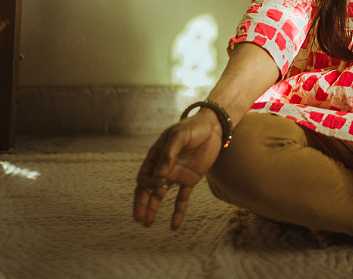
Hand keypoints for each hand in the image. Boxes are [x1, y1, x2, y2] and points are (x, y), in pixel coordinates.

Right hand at [133, 111, 223, 229]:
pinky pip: (181, 198)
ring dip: (153, 209)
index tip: (163, 181)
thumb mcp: (179, 136)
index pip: (144, 177)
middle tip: (139, 219)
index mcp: (155, 157)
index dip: (149, 183)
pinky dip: (178, 212)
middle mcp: (163, 168)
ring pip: (160, 196)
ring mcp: (176, 175)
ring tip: (147, 224)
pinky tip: (174, 226)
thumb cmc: (193, 127)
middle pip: (147, 190)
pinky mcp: (190, 179)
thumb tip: (161, 174)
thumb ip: (170, 153)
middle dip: (141, 204)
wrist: (213, 127)